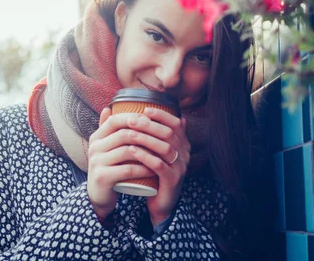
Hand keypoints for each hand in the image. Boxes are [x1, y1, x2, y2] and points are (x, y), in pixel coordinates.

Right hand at [87, 108, 154, 219]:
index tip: (150, 120)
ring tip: (161, 153)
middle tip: (161, 137)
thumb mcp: (106, 147)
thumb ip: (107, 129)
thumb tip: (109, 107)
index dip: (134, 118)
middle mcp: (94, 147)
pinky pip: (127, 169)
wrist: (98, 195)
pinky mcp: (102, 177)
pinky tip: (154, 168)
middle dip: (145, 134)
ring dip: (147, 152)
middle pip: (123, 134)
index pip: (115, 120)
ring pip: (127, 151)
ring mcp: (97, 162)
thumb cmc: (109, 168)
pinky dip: (143, 168)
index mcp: (97, 137)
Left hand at [126, 107, 189, 226]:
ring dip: (146, 138)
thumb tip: (146, 110)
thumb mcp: (156, 152)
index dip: (162, 115)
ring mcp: (180, 168)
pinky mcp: (172, 181)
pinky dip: (145, 156)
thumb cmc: (155, 173)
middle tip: (131, 120)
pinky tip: (132, 150)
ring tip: (129, 133)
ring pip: (165, 148)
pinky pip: (159, 166)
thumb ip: (154, 133)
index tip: (145, 109)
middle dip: (149, 124)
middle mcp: (185, 155)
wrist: (160, 203)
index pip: (176, 124)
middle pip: (169, 133)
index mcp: (183, 145)